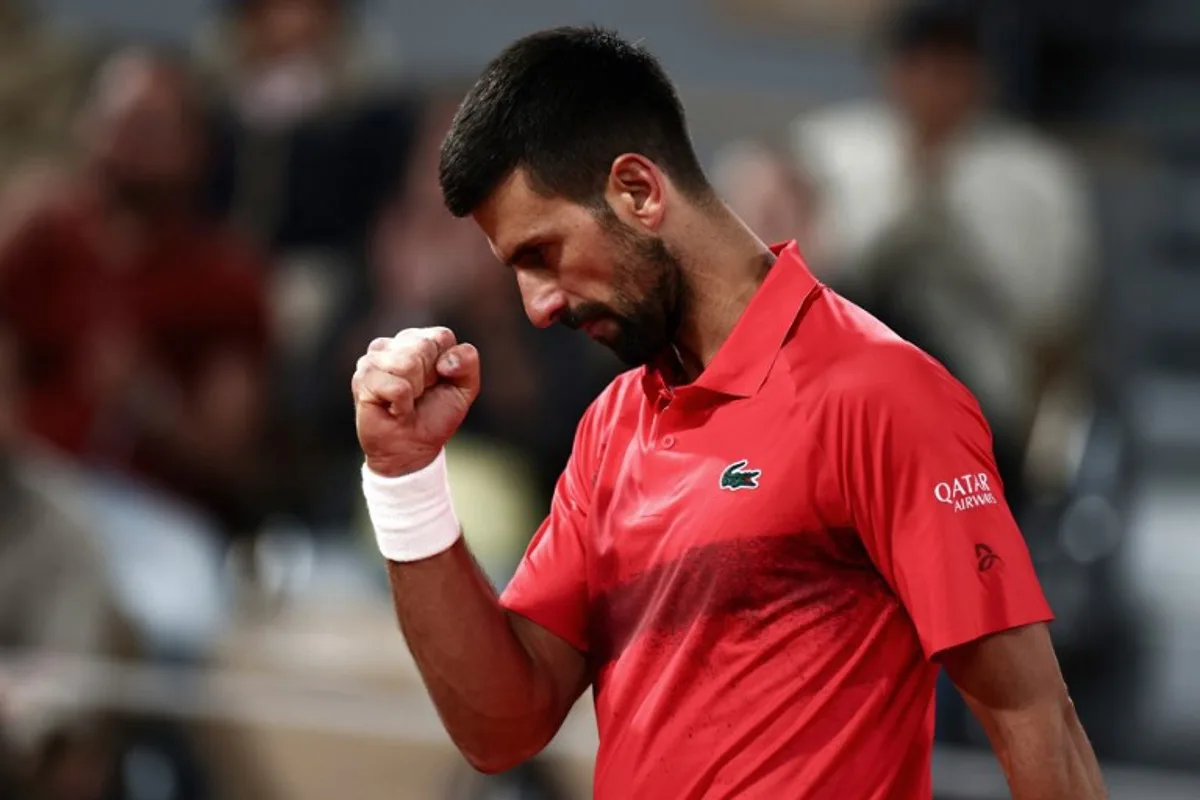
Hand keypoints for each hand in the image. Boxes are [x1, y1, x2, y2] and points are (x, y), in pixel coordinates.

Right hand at [352, 327, 479, 476]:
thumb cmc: (435, 416)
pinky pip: (398, 387)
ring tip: (406, 402)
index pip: (441, 336)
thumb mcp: (464, 388)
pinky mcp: (363, 379)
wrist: (412, 450)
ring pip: (409, 364)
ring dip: (415, 392)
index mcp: (417, 340)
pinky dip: (402, 405)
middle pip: (424, 347)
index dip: (447, 366)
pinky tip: (393, 410)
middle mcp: (392, 345)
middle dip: (430, 379)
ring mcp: (373, 359)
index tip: (438, 383)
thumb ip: (467, 361)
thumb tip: (444, 361)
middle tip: (419, 395)